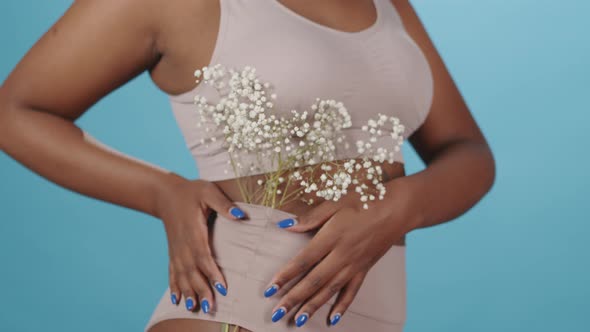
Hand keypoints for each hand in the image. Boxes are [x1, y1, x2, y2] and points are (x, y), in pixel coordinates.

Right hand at [154, 173, 247, 313]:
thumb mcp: (208, 191)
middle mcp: (183, 244)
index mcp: (193, 231)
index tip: (222, 287)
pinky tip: (177, 300)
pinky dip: (174, 286)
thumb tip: (241, 216)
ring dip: (188, 292)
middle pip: (192, 271)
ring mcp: (176, 249)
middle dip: (201, 290)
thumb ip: (223, 204)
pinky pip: (172, 272)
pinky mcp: (173, 251)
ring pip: (182, 275)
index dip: (212, 273)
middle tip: (211, 307)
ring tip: (195, 308)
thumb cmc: (191, 191)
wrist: (165, 193)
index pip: (203, 256)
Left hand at [266, 179, 415, 326]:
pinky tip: (332, 319)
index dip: (286, 275)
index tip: (271, 288)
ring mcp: (355, 265)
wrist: (398, 209)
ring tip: (298, 321)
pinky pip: (352, 292)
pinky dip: (342, 306)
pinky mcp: (365, 269)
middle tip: (277, 313)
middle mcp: (343, 255)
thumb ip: (311, 217)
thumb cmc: (366, 200)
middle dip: (294, 298)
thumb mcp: (336, 202)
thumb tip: (287, 226)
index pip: (304, 260)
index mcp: (332, 236)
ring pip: (330, 290)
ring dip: (313, 306)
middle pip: (314, 281)